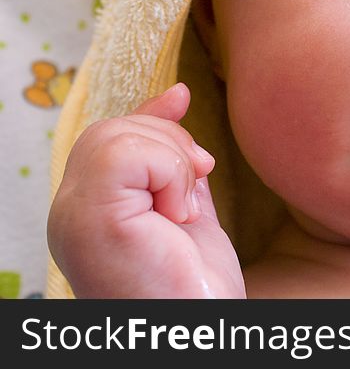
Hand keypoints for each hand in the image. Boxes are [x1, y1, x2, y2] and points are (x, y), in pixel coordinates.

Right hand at [47, 83, 245, 297]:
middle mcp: (69, 214)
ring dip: (171, 165)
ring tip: (181, 215)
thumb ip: (174, 161)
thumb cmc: (194, 287)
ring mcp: (73, 217)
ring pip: (117, 135)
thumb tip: (175, 95)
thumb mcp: (187, 208)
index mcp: (90, 212)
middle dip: (169, 143)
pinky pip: (125, 154)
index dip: (148, 115)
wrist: (199, 334)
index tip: (182, 97)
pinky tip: (177, 217)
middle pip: (112, 130)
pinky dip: (168, 174)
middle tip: (195, 191)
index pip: (107, 138)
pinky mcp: (89, 220)